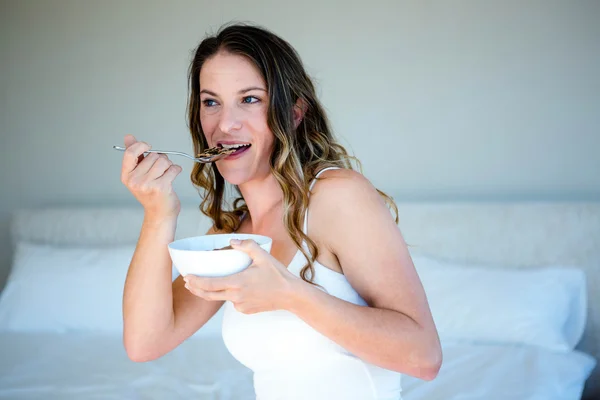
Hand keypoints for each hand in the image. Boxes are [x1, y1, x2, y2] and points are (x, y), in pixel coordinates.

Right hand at [119, 134, 181, 218]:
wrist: (159, 213)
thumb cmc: (150, 193)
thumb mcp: (139, 174)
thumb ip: (134, 155)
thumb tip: (128, 137)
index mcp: (126, 176)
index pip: (130, 153)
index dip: (141, 145)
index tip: (148, 147)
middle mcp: (135, 181)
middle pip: (152, 156)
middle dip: (160, 159)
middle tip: (160, 170)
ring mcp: (147, 185)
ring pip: (163, 161)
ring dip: (169, 165)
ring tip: (166, 173)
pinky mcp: (161, 187)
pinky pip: (173, 169)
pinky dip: (176, 170)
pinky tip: (173, 176)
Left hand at [183, 238, 300, 313]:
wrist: (290, 295)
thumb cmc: (277, 275)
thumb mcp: (263, 255)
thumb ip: (246, 245)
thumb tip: (231, 241)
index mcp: (237, 283)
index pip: (210, 284)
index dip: (196, 281)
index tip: (187, 277)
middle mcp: (236, 297)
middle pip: (209, 295)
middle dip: (196, 289)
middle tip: (188, 282)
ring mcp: (240, 306)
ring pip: (221, 299)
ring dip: (214, 292)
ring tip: (208, 283)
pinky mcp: (245, 311)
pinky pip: (233, 303)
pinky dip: (230, 296)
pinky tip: (238, 289)